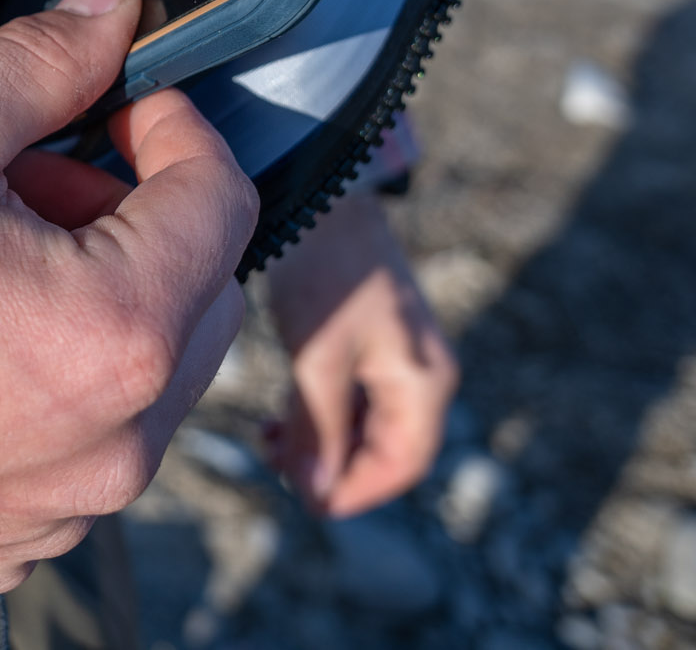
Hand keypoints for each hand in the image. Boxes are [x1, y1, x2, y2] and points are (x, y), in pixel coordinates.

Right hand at [0, 0, 257, 592]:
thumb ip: (37, 66)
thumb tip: (113, 15)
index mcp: (111, 335)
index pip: (221, 203)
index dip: (175, 127)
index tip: (119, 102)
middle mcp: (111, 447)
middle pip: (198, 298)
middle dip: (137, 219)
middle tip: (33, 177)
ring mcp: (59, 513)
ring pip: (143, 382)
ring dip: (95, 304)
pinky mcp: (6, 548)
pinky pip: (77, 453)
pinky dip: (51, 390)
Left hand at [263, 190, 457, 517]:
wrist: (321, 195)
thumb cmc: (325, 275)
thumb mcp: (318, 359)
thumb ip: (320, 430)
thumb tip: (317, 494)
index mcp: (425, 381)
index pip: (401, 465)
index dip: (354, 492)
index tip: (303, 499)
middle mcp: (423, 371)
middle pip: (386, 449)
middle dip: (333, 468)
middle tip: (274, 464)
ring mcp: (401, 353)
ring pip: (367, 424)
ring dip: (324, 442)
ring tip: (270, 440)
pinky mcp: (374, 336)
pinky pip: (356, 395)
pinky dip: (322, 412)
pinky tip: (283, 413)